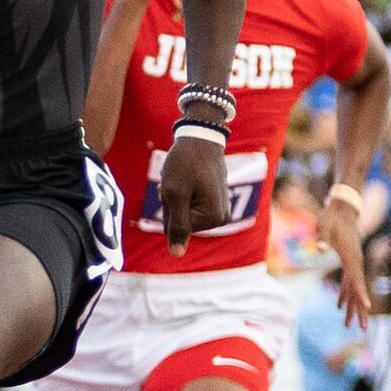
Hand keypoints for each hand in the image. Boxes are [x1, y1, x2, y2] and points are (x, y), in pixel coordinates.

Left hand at [157, 131, 230, 253]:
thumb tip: (176, 255)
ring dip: (175, 197)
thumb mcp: (175, 194)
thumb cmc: (186, 163)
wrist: (200, 136)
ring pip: (183, 214)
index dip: (169, 206)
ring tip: (184, 178)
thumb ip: (176, 226)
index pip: (175, 229)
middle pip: (181, 223)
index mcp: (214, 219)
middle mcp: (221, 218)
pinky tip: (188, 177)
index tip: (178, 186)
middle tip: (180, 181)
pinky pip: (189, 205)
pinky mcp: (214, 201)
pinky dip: (181, 193)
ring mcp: (219, 209)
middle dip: (172, 203)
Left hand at [321, 193, 371, 324]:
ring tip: (348, 325)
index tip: (367, 309)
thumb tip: (320, 249)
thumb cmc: (332, 216)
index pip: (357, 279)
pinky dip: (344, 295)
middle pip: (359, 289)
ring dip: (351, 307)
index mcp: (351, 256)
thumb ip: (322, 237)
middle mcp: (355, 262)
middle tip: (361, 328)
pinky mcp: (348, 262)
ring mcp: (353, 263)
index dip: (361, 295)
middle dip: (360, 310)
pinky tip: (340, 306)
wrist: (342, 208)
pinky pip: (347, 283)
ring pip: (354, 289)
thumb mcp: (324, 225)